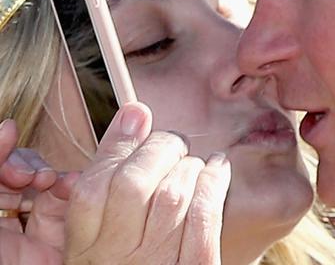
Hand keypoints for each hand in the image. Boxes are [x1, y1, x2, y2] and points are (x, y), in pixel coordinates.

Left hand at [0, 119, 75, 264]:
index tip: (16, 159)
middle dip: (35, 168)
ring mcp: (37, 226)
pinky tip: (71, 191)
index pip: (7, 166)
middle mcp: (11, 214)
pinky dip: (79, 193)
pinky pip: (77, 206)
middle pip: (31, 172)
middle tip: (33, 178)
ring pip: (56, 185)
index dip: (13, 157)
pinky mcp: (64, 237)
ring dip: (58, 178)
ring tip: (52, 184)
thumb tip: (9, 127)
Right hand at [64, 103, 230, 264]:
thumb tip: (134, 113)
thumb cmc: (125, 264)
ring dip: (189, 165)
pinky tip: (218, 168)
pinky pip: (205, 217)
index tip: (138, 115)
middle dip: (159, 148)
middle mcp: (117, 256)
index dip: (120, 141)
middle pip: (135, 183)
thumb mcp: (98, 237)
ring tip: (193, 163)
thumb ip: (107, 182)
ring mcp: (158, 264)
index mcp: (86, 247)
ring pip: (174, 194)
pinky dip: (214, 183)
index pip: (95, 183)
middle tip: (172, 142)